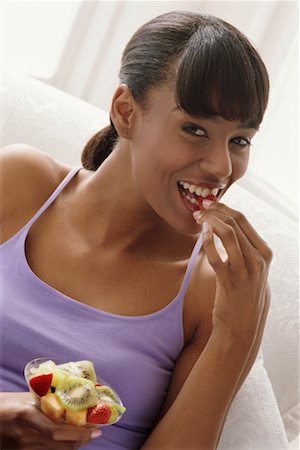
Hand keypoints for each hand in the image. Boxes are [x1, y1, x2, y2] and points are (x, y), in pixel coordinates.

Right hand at [0, 392, 101, 449]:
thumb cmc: (3, 404)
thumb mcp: (24, 398)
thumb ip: (46, 401)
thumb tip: (71, 399)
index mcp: (26, 415)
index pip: (57, 431)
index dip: (80, 434)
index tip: (96, 428)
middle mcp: (25, 435)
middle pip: (60, 447)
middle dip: (81, 441)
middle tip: (94, 433)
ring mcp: (21, 449)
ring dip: (72, 445)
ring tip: (84, 435)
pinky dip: (59, 449)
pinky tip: (67, 441)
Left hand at [194, 201, 271, 346]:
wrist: (242, 325)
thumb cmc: (243, 293)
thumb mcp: (253, 269)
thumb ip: (246, 249)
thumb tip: (229, 226)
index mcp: (264, 252)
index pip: (243, 220)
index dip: (224, 208)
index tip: (210, 204)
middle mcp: (258, 259)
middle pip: (235, 222)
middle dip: (215, 211)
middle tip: (200, 208)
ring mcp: (245, 270)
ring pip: (227, 233)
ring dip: (209, 221)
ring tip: (196, 217)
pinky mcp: (229, 280)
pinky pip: (216, 254)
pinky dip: (207, 240)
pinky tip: (200, 233)